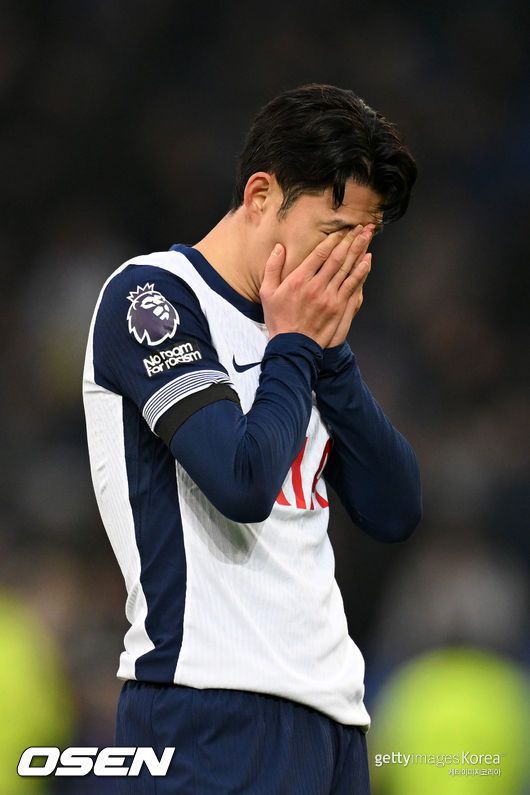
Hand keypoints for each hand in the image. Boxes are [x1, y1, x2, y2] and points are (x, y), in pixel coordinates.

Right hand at [260, 225, 372, 348]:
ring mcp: (329, 297)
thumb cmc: (278, 319)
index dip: (333, 239)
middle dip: (350, 240)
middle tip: (360, 227)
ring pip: (347, 269)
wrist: (292, 345)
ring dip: (358, 251)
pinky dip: (361, 271)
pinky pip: (352, 285)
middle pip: (337, 258)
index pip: (320, 254)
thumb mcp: (267, 292)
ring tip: (367, 237)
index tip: (341, 230)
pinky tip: (367, 260)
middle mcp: (315, 285)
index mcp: (298, 279)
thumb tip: (279, 248)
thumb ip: (272, 268)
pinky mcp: (338, 307)